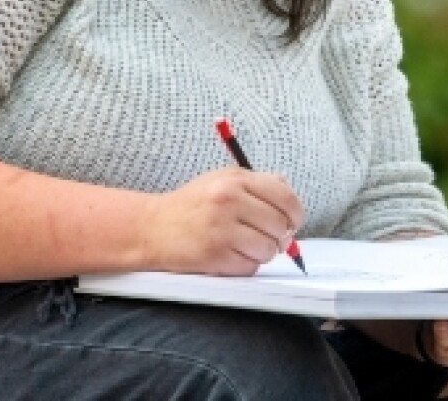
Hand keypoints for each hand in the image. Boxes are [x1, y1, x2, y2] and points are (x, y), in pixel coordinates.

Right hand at [138, 167, 303, 275]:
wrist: (152, 227)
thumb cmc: (191, 205)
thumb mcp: (222, 180)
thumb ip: (258, 183)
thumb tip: (289, 197)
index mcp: (236, 180)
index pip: (285, 197)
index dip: (295, 214)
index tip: (292, 223)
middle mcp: (229, 201)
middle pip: (280, 226)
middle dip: (280, 237)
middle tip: (269, 238)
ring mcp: (221, 229)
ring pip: (268, 249)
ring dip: (263, 253)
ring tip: (247, 247)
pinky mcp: (214, 255)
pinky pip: (250, 267)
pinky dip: (246, 266)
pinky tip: (232, 257)